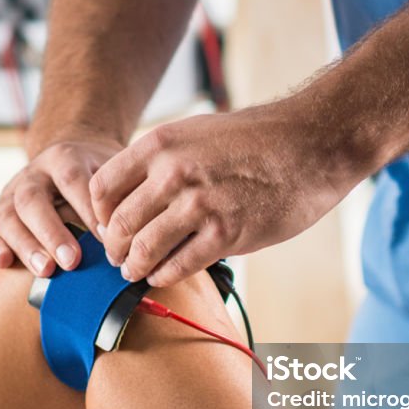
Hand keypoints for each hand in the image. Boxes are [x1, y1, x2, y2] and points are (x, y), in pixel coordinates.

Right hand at [0, 136, 122, 275]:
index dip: (87, 209)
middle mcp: (34, 173)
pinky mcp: (0, 211)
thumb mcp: (112, 172)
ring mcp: (13, 192)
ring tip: (45, 270)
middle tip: (71, 261)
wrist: (69, 158)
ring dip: (25, 244)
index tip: (106, 238)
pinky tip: (3, 264)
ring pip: (8, 215)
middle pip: (33, 199)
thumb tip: (134, 236)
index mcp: (64, 158)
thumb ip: (119, 196)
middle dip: (51, 231)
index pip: (73, 180)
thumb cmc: (99, 175)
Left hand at [90, 97, 349, 287]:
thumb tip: (132, 194)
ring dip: (134, 267)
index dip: (98, 215)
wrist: (311, 144)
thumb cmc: (255, 139)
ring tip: (135, 271)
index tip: (106, 227)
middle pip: (118, 224)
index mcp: (159, 144)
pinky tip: (163, 276)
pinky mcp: (226, 234)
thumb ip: (161, 160)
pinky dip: (164, 276)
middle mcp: (173, 172)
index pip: (101, 188)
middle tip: (118, 257)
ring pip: (143, 249)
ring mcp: (199, 204)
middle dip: (114, 247)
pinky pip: (178, 266)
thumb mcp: (195, 131)